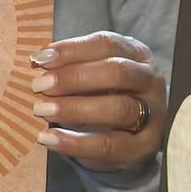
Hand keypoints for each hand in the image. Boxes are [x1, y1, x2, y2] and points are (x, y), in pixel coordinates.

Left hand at [29, 31, 165, 171]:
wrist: (127, 136)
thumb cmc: (102, 95)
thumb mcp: (91, 75)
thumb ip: (69, 66)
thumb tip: (38, 61)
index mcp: (136, 54)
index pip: (107, 45)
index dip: (72, 50)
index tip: (40, 58)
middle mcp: (150, 81)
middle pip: (117, 73)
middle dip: (74, 78)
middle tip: (39, 85)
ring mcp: (152, 114)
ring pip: (118, 108)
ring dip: (74, 109)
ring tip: (41, 110)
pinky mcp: (142, 147)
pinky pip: (109, 145)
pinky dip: (75, 143)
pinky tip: (48, 138)